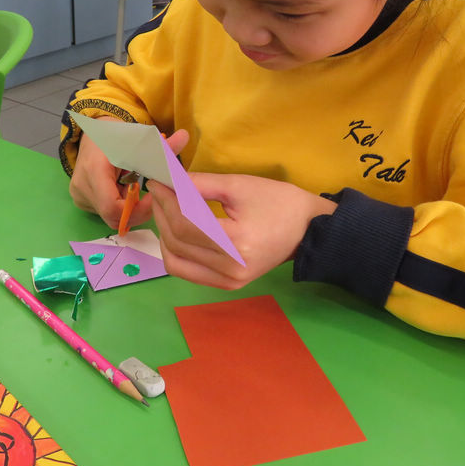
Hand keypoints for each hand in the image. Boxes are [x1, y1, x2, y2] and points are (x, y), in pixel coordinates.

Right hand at [68, 123, 188, 229]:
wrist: (93, 134)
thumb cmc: (116, 135)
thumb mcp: (139, 139)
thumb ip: (162, 146)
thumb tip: (185, 136)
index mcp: (94, 170)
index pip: (113, 207)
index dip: (137, 208)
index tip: (153, 196)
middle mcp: (82, 187)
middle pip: (113, 216)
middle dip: (137, 211)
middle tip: (151, 197)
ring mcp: (80, 196)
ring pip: (110, 217)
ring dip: (129, 208)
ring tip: (137, 189)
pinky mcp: (81, 200)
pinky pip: (105, 212)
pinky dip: (120, 205)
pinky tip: (125, 190)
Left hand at [149, 173, 336, 289]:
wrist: (306, 229)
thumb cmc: (277, 201)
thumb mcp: (239, 185)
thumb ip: (199, 184)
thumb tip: (166, 180)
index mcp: (238, 242)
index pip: (186, 223)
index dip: (166, 201)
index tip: (157, 181)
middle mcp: (231, 269)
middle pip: (178, 241)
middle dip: (161, 213)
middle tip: (159, 191)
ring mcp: (228, 282)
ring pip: (175, 260)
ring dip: (163, 233)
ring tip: (165, 209)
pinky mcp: (226, 285)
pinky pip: (187, 271)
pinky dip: (174, 251)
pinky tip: (174, 230)